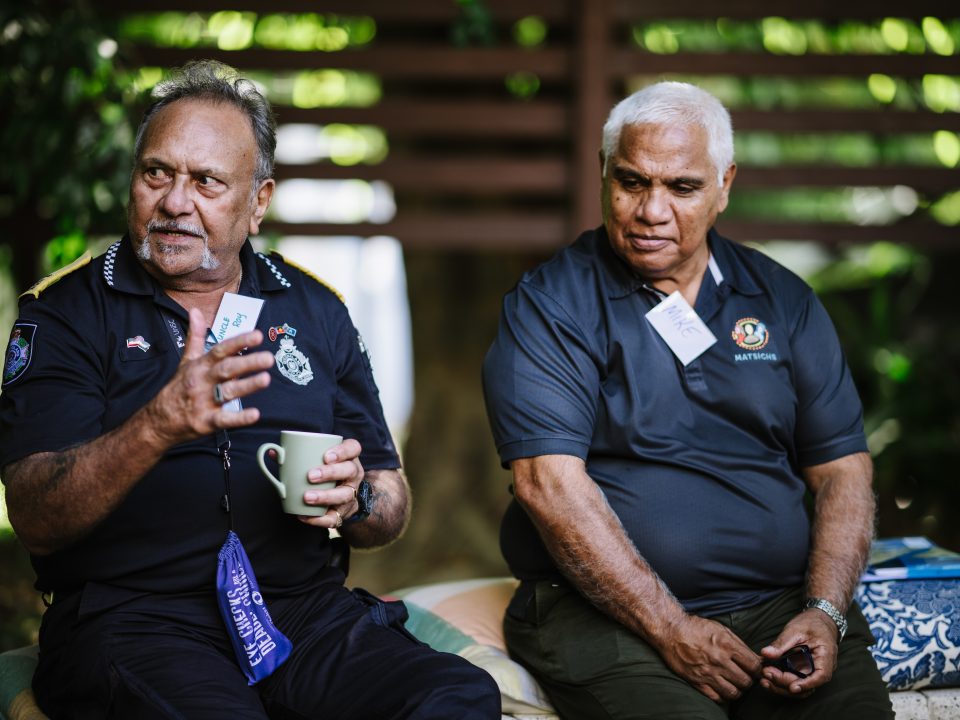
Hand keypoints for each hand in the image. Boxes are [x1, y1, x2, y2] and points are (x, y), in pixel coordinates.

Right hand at [148, 308, 273, 443]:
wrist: (158, 420)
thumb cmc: (178, 387)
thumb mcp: (186, 360)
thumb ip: (196, 336)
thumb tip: (195, 311)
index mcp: (200, 365)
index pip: (221, 350)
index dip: (239, 342)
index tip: (258, 336)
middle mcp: (202, 381)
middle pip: (226, 369)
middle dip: (248, 363)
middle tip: (268, 358)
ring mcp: (204, 401)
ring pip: (228, 392)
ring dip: (247, 386)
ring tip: (265, 379)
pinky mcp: (206, 421)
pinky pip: (224, 419)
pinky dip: (239, 418)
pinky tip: (255, 414)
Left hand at [298, 438, 364, 529]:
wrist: (341, 497)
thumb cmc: (325, 472)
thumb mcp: (318, 460)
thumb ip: (297, 455)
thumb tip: (273, 452)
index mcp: (349, 457)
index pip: (353, 448)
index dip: (342, 451)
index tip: (326, 456)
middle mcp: (353, 474)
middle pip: (349, 470)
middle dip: (330, 473)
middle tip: (310, 476)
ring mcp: (350, 493)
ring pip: (344, 495)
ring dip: (325, 496)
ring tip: (306, 497)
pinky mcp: (343, 512)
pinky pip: (335, 518)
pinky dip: (319, 519)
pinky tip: (304, 516)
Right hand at [657, 614, 761, 702]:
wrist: (670, 630)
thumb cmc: (696, 627)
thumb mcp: (720, 629)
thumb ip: (738, 644)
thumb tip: (756, 657)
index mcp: (727, 645)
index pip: (754, 666)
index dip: (758, 670)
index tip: (755, 670)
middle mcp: (719, 660)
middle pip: (746, 681)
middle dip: (748, 681)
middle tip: (744, 677)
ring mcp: (707, 672)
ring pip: (733, 693)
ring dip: (737, 690)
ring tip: (733, 684)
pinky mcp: (696, 681)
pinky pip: (716, 697)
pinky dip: (722, 696)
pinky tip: (721, 688)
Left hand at [759, 609, 838, 696]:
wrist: (818, 620)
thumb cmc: (811, 623)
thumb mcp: (795, 629)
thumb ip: (781, 643)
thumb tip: (765, 654)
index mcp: (825, 656)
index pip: (821, 676)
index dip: (807, 684)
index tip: (792, 687)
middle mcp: (822, 668)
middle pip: (807, 685)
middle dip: (785, 683)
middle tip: (766, 673)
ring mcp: (813, 671)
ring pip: (800, 686)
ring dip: (782, 686)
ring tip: (764, 680)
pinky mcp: (804, 671)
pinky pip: (795, 680)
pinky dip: (782, 681)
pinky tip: (768, 676)